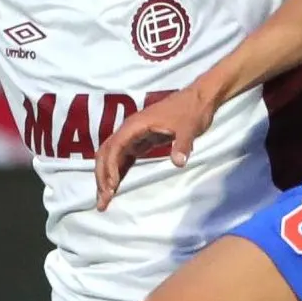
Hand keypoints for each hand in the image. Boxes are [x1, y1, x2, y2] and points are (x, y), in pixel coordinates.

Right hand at [94, 85, 218, 210]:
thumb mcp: (189, 128)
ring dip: (106, 177)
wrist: (199, 99)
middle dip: (102, 176)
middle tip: (103, 201)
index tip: (112, 186)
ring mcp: (134, 136)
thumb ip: (182, 145)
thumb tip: (178, 163)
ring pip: (112, 157)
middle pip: (107, 153)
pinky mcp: (141, 142)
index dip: (111, 166)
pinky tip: (115, 188)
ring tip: (104, 201)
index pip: (116, 146)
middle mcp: (130, 130)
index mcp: (136, 124)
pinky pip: (124, 159)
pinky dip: (118, 173)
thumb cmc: (192, 111)